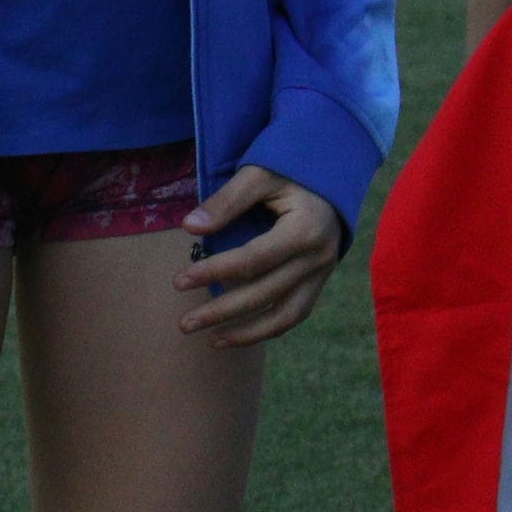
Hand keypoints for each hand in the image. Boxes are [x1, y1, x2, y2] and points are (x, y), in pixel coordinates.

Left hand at [175, 163, 343, 347]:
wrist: (333, 175)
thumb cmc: (291, 170)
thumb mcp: (259, 174)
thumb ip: (226, 201)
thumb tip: (189, 227)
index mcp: (304, 230)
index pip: (252, 260)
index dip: (214, 272)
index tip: (179, 281)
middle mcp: (318, 258)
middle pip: (264, 293)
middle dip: (222, 312)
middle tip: (185, 323)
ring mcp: (322, 273)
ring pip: (285, 316)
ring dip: (247, 333)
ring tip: (211, 340)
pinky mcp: (319, 281)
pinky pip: (295, 314)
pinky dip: (268, 328)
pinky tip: (238, 334)